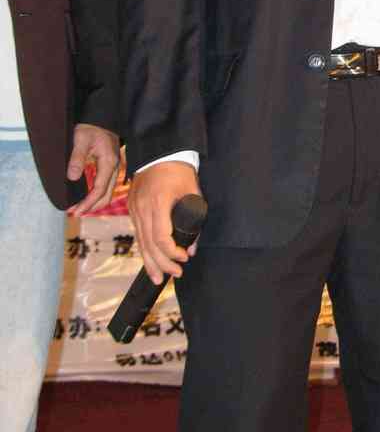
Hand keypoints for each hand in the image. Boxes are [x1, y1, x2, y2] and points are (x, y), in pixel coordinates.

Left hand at [66, 124, 120, 215]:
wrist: (102, 117)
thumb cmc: (90, 127)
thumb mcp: (80, 140)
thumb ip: (77, 158)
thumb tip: (72, 178)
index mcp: (108, 162)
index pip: (99, 189)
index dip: (88, 203)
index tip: (75, 211)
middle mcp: (114, 167)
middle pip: (106, 195)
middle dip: (92, 207)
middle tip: (75, 213)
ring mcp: (114, 167)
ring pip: (108, 192)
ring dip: (95, 202)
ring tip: (79, 208)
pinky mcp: (110, 167)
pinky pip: (106, 186)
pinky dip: (97, 195)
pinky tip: (87, 197)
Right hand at [126, 161, 201, 284]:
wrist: (159, 152)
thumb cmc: (179, 170)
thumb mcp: (193, 191)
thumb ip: (195, 219)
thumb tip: (192, 247)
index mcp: (158, 202)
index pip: (161, 237)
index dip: (172, 253)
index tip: (185, 258)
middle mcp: (142, 208)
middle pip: (149, 244)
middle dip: (162, 263)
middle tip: (175, 274)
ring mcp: (134, 209)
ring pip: (140, 242)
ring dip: (149, 262)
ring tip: (158, 278)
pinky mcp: (131, 208)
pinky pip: (137, 234)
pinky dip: (144, 249)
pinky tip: (149, 260)